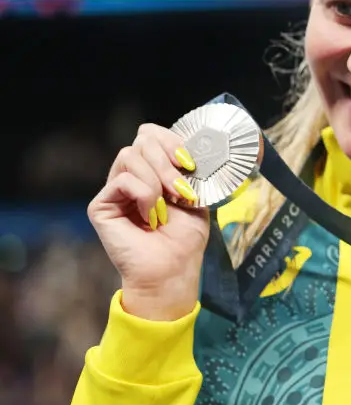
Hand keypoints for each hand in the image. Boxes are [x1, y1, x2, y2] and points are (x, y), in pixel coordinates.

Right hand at [88, 123, 209, 320]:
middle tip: (182, 191)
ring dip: (157, 178)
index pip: (151, 134)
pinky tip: (150, 216)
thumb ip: (187, 170)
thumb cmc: (185, 239)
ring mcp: (114, 189)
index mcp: (153, 171)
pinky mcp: (101, 205)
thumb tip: (186, 149)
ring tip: (168, 205)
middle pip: (142, 140)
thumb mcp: (196, 196)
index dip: (171, 140)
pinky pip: (123, 180)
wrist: (172, 270)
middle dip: (167, 161)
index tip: (190, 163)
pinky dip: (144, 195)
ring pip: (130, 155)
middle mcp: (131, 176)